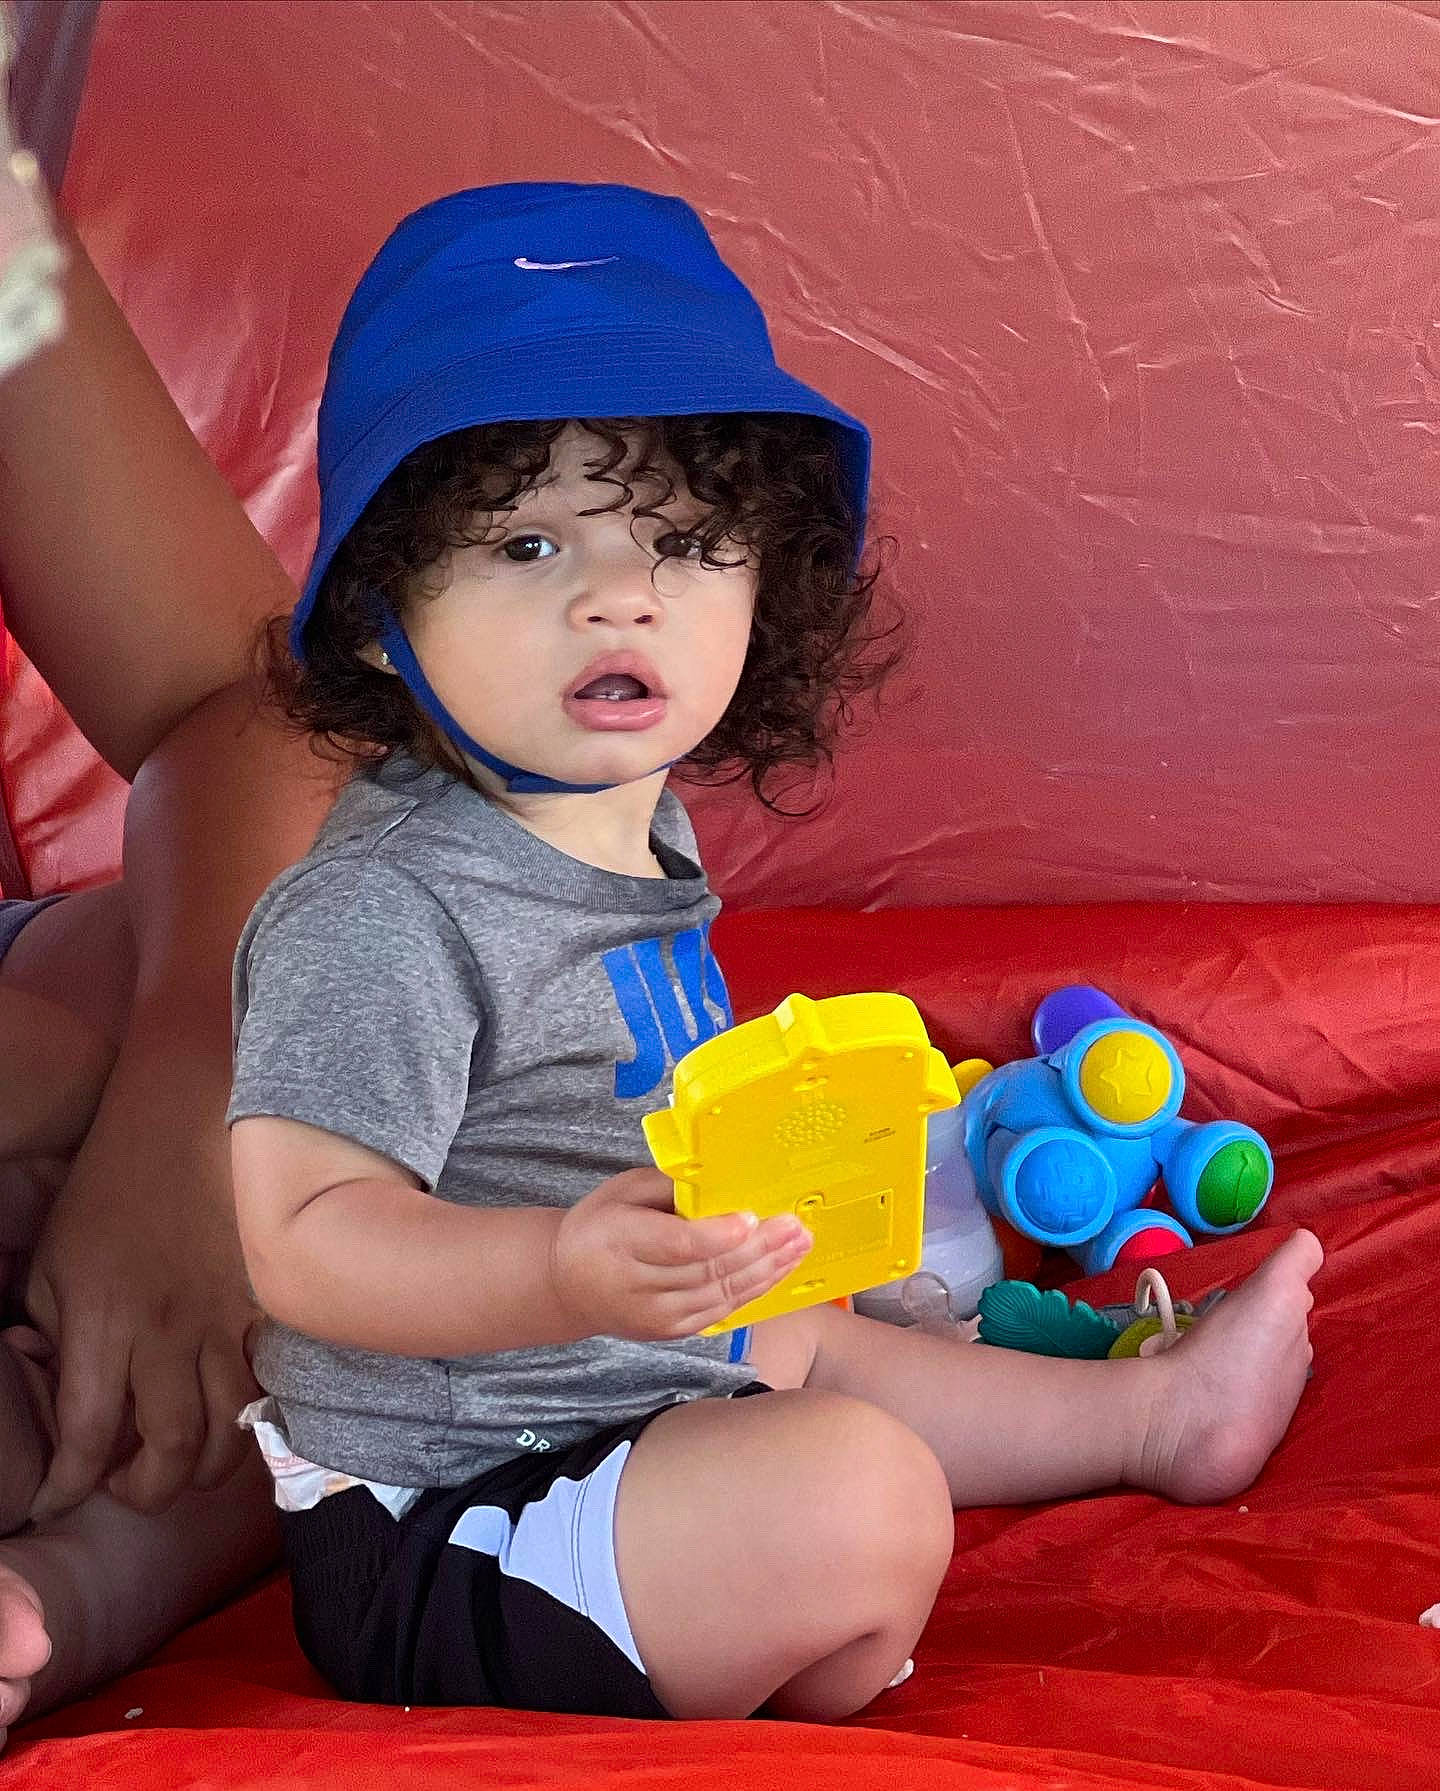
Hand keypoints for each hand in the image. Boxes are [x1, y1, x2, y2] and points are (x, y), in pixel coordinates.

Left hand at [25, 1095, 259, 1518]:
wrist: (187, 1125)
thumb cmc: (109, 1192)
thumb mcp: (51, 1265)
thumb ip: (55, 1339)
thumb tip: (64, 1395)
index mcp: (103, 1321)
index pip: (88, 1435)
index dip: (70, 1487)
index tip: (56, 1500)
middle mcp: (168, 1331)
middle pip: (173, 1447)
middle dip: (149, 1490)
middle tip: (131, 1485)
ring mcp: (226, 1318)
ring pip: (233, 1425)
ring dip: (207, 1464)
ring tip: (185, 1458)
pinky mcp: (266, 1304)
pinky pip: (271, 1379)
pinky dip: (252, 1413)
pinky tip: (232, 1413)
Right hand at [549, 1167, 812, 1341]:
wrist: (568, 1284)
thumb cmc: (601, 1225)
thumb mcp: (622, 1191)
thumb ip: (668, 1187)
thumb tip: (722, 1180)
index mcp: (620, 1242)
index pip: (676, 1246)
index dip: (716, 1236)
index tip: (751, 1219)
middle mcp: (638, 1286)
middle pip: (708, 1271)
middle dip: (759, 1250)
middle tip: (794, 1227)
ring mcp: (656, 1316)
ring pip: (721, 1294)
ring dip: (767, 1270)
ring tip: (799, 1245)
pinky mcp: (672, 1331)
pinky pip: (721, 1311)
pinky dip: (754, 1290)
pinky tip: (778, 1269)